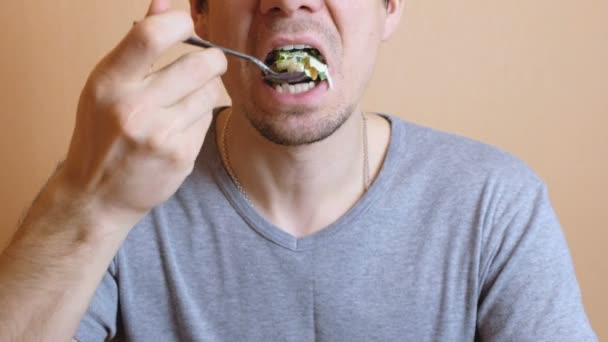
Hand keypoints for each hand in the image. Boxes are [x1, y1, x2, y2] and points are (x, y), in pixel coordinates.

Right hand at [57, 0, 226, 228]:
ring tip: (184, 103)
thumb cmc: (101, 135)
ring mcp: (159, 135)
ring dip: (205, 93)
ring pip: (210, 93)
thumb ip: (137, 46)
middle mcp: (133, 108)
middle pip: (201, 64)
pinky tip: (180, 129)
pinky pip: (207, 121)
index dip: (179, 23)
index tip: (188, 27)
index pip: (151, 36)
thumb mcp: (106, 87)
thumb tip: (163, 3)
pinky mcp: (181, 156)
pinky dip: (200, 119)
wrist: (97, 196)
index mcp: (108, 83)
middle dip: (213, 60)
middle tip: (209, 64)